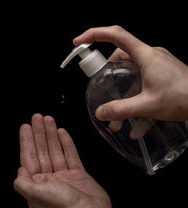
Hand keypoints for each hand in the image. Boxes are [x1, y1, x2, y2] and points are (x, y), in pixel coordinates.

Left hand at [14, 114, 112, 207]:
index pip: (28, 159)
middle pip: (41, 152)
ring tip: (49, 119)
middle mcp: (48, 181)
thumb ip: (23, 182)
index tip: (26, 127)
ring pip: (56, 151)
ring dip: (51, 135)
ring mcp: (64, 177)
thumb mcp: (35, 195)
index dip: (26, 142)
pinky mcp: (78, 175)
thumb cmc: (63, 206)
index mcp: (36, 186)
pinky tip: (62, 133)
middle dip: (39, 134)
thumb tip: (20, 170)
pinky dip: (66, 144)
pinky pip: (70, 156)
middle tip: (37, 117)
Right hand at [73, 25, 187, 121]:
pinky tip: (136, 125)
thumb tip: (101, 112)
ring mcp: (157, 66)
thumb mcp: (148, 105)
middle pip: (120, 56)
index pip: (116, 35)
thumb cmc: (183, 97)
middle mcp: (151, 56)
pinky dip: (136, 100)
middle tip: (99, 88)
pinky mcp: (162, 76)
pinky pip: (143, 84)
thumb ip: (121, 109)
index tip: (78, 42)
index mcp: (146, 55)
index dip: (94, 34)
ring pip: (132, 74)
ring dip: (122, 93)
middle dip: (107, 74)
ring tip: (117, 118)